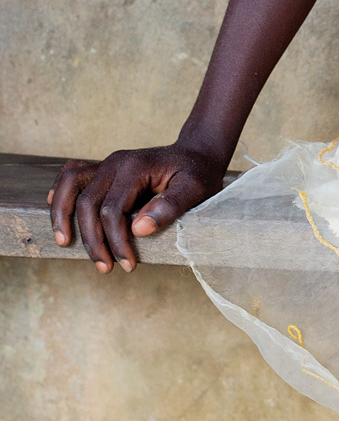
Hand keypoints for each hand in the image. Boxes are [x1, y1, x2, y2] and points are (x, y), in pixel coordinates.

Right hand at [47, 144, 227, 271]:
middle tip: (105, 267)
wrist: (197, 153)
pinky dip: (61, 193)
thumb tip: (138, 229)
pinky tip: (58, 213)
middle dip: (93, 240)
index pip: (113, 210)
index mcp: (135, 168)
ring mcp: (107, 163)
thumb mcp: (196, 189)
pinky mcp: (104, 168)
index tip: (129, 264)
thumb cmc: (198, 173)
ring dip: (63, 215)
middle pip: (87, 203)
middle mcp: (115, 162)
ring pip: (70, 185)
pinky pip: (72, 175)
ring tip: (64, 243)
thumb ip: (170, 206)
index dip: (116, 241)